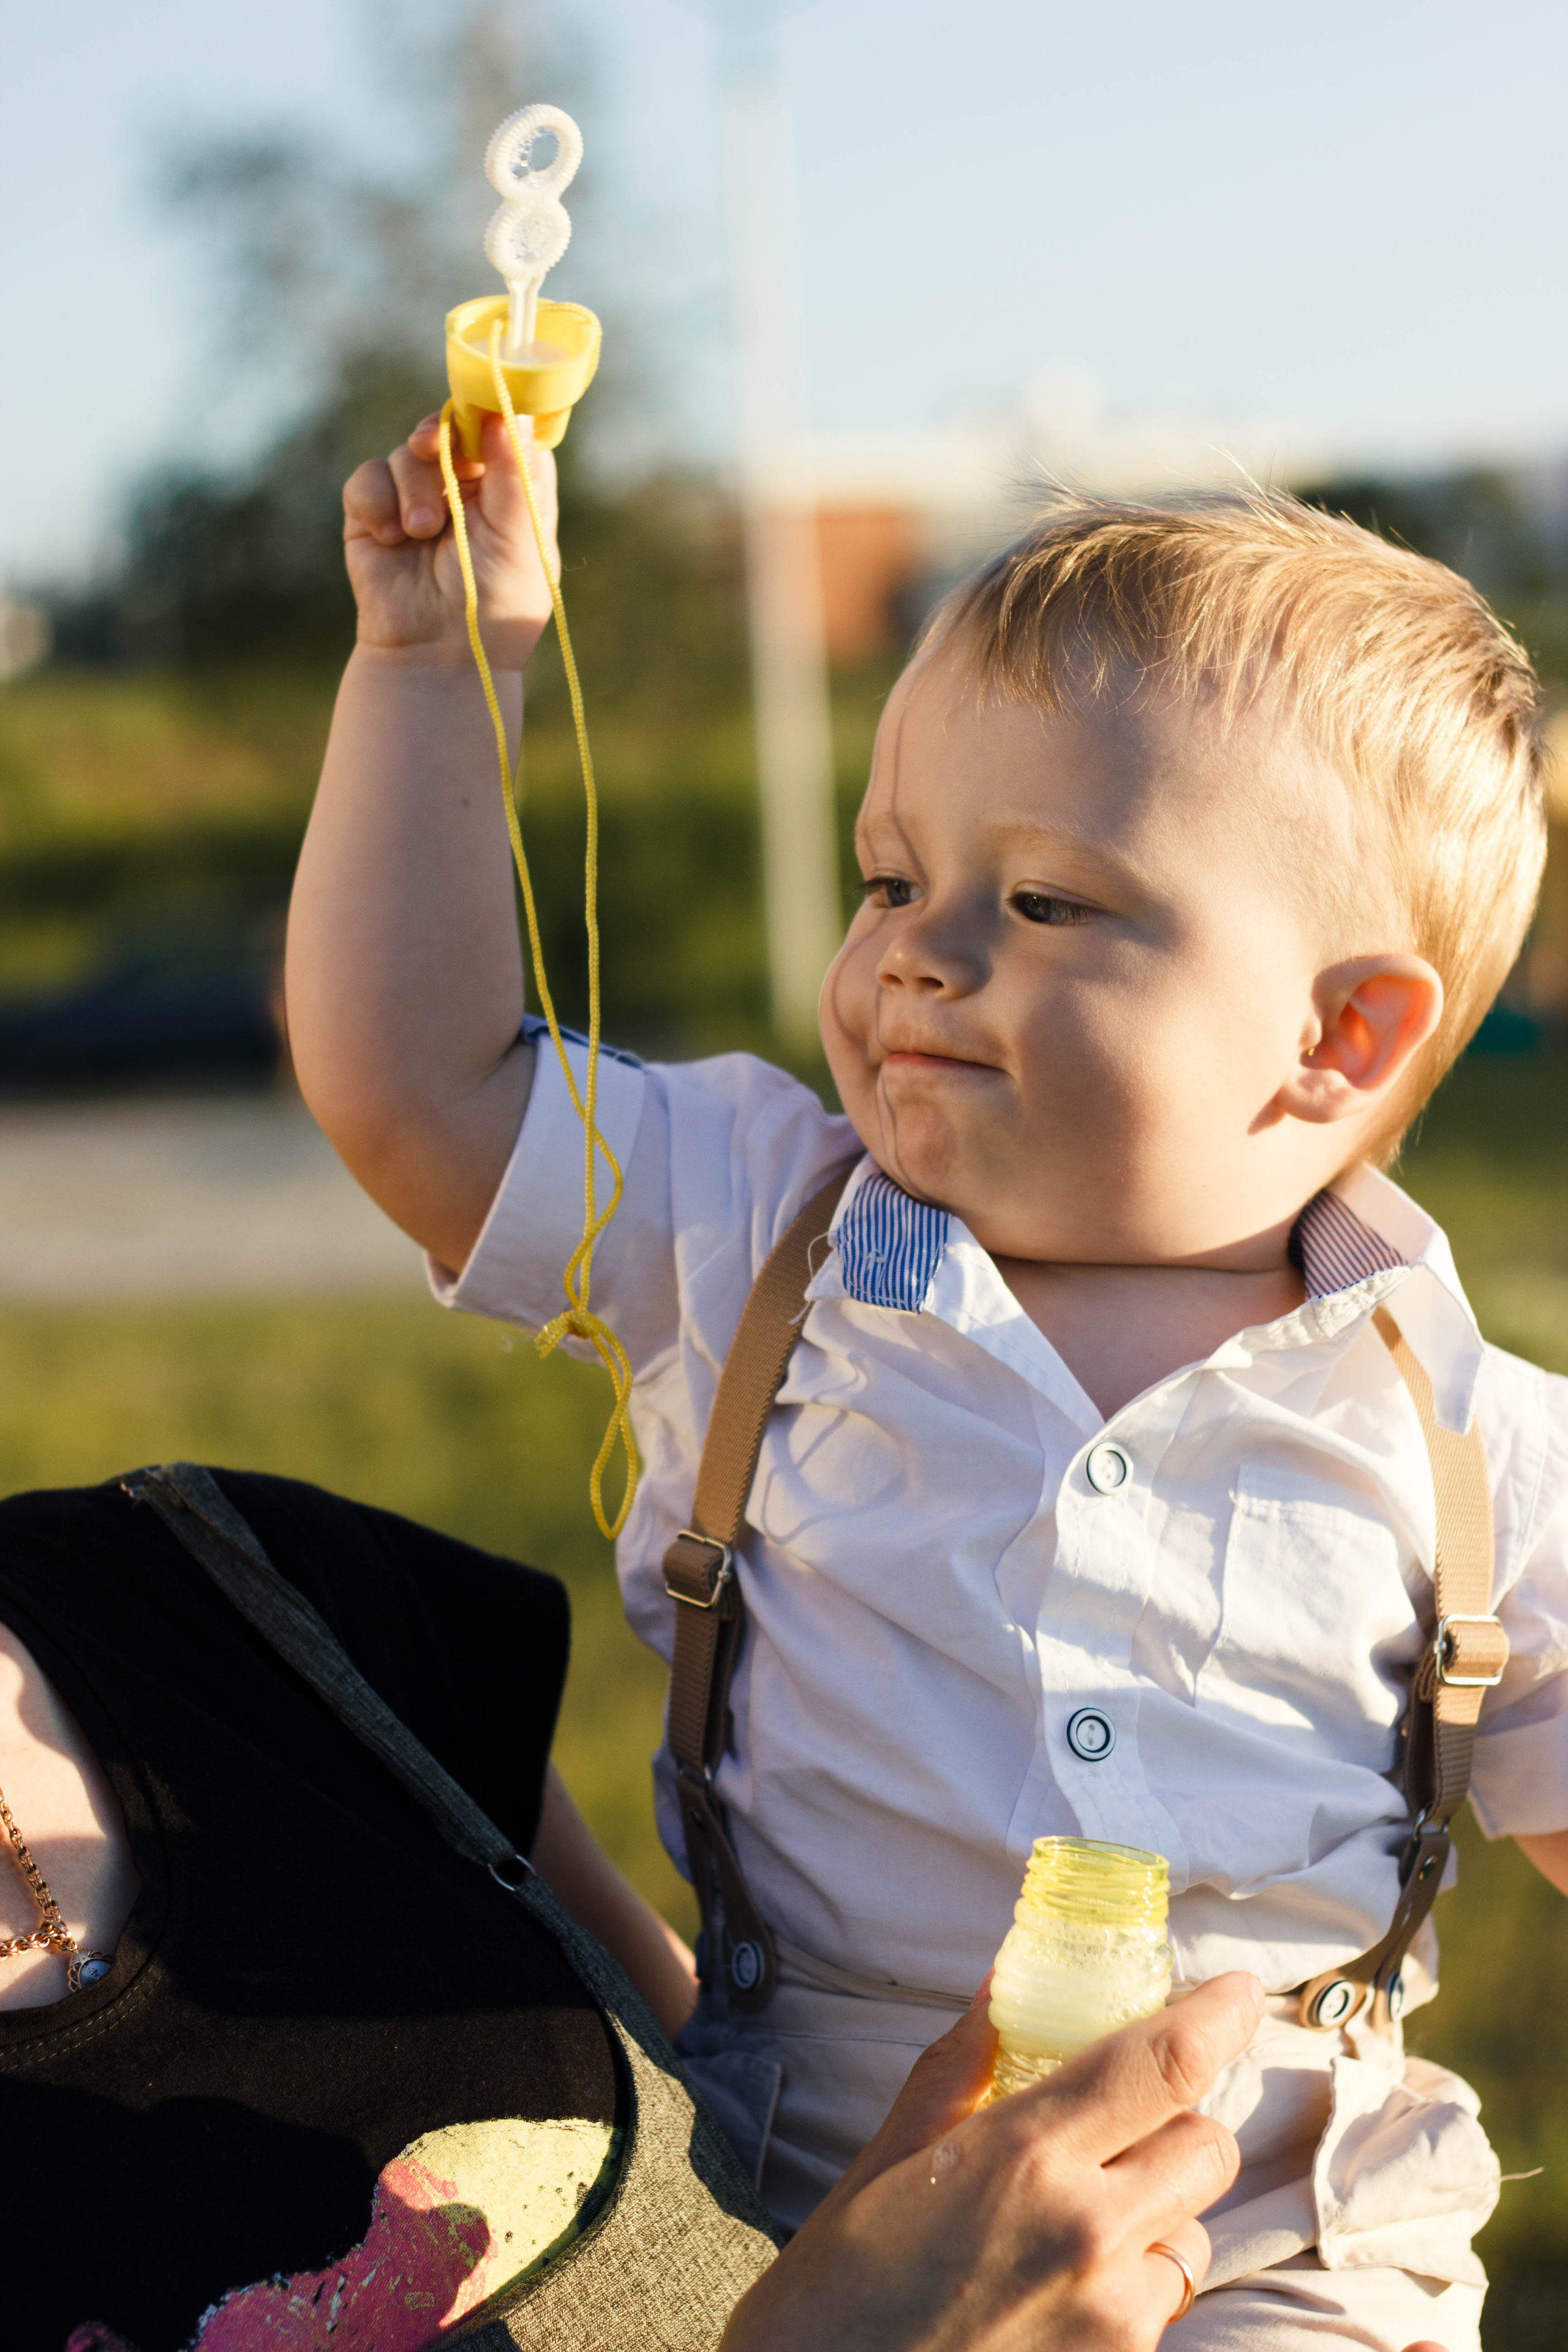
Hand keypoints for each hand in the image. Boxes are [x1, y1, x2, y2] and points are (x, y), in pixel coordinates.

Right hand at [342, 409, 558, 670]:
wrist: (435, 655)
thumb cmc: (492, 604)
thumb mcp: (519, 538)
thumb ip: (517, 474)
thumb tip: (515, 411)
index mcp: (509, 491)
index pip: (500, 429)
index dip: (488, 416)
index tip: (480, 419)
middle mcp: (465, 489)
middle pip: (448, 428)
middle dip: (440, 437)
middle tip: (435, 450)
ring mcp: (417, 500)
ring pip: (406, 453)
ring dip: (413, 487)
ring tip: (421, 533)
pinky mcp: (374, 516)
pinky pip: (367, 479)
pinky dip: (376, 502)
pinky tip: (390, 538)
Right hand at [721, 1972, 1263, 2351]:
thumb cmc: (833, 2296)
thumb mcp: (884, 2162)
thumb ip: (958, 2068)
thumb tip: (1002, 1983)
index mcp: (1023, 2157)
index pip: (1164, 2065)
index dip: (1220, 2016)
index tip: (1241, 1991)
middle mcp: (1086, 2234)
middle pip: (1206, 2145)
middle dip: (1179, 2119)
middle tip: (1123, 2121)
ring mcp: (1112, 2318)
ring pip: (1195, 2230)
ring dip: (1159, 2211)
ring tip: (1076, 2220)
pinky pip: (1162, 2305)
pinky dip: (1135, 2283)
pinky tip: (1060, 2287)